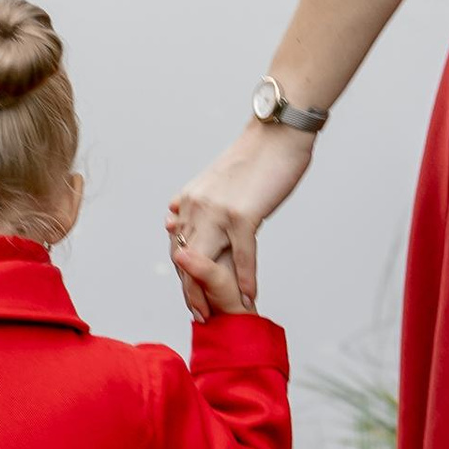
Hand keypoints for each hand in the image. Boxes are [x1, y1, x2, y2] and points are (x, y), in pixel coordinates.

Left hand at [167, 119, 314, 314]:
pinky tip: (250, 296)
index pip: (178, 245)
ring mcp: (218, 212)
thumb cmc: (255, 154)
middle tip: (199, 316)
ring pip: (206, 262)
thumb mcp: (214, 179)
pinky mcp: (243, 215)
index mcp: (190, 199)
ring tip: (218, 316)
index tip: (189, 293)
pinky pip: (241, 255)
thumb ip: (195, 202)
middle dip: (190, 291)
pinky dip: (245, 278)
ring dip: (210, 293)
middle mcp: (197, 206)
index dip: (183, 273)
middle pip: (186, 259)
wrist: (277, 132)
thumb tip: (172, 217)